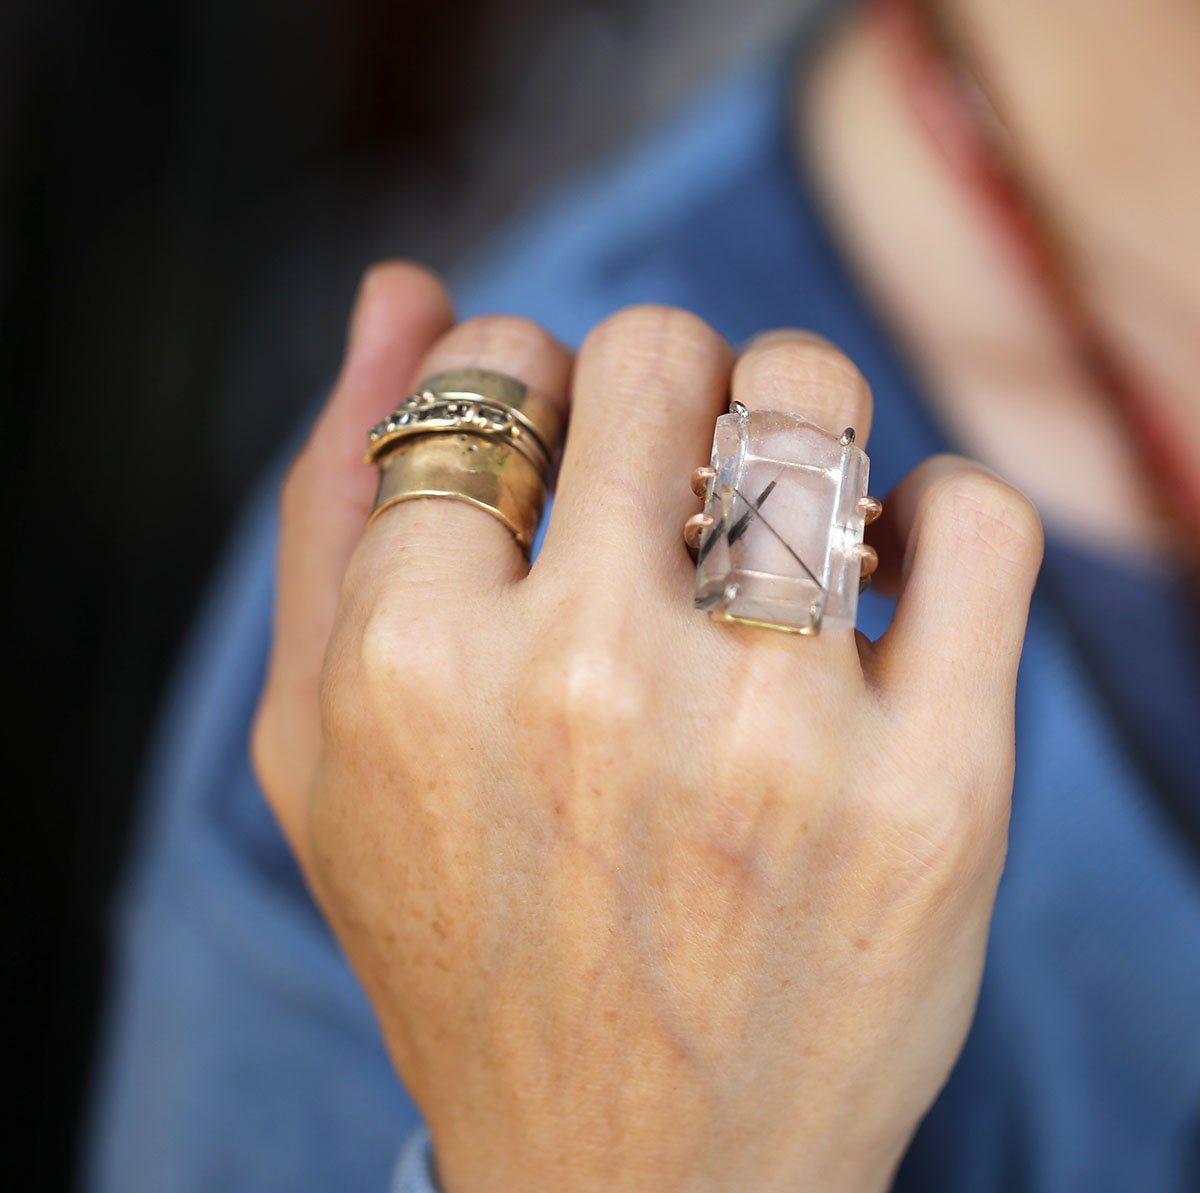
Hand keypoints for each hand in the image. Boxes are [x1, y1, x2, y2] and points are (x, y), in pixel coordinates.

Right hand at [253, 263, 1042, 1192]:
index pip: (496, 367)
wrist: (629, 1176)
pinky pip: (972, 519)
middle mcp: (584, 689)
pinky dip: (936, 512)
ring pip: (810, 395)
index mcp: (412, 668)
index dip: (528, 380)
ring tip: (767, 510)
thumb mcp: (321, 749)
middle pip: (656, 350)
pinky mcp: (937, 795)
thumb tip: (400, 292)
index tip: (555, 451)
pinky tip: (881, 582)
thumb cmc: (463, 941)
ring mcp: (772, 743)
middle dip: (656, 387)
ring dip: (789, 413)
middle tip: (663, 480)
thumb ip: (331, 509)